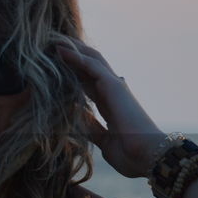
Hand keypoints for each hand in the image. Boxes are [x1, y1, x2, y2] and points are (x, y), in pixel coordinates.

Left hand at [56, 41, 165, 177]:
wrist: (147, 157)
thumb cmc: (130, 155)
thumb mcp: (103, 140)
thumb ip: (92, 127)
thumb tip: (78, 119)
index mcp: (110, 104)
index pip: (88, 82)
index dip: (72, 72)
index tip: (52, 65)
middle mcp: (113, 91)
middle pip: (89, 66)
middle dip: (72, 54)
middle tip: (50, 45)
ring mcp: (115, 86)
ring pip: (90, 60)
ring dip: (72, 49)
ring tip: (52, 40)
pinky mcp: (113, 86)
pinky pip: (91, 65)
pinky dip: (75, 56)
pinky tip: (60, 50)